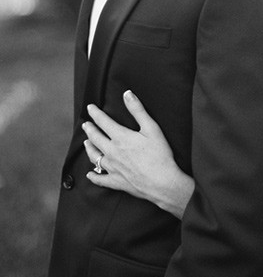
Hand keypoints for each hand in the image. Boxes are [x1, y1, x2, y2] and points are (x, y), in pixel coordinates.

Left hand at [83, 90, 194, 217]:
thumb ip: (138, 110)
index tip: (90, 107)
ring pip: (94, 157)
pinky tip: (89, 174)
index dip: (95, 113)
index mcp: (120, 137)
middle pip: (96, 138)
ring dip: (89, 148)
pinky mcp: (116, 182)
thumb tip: (127, 94)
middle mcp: (112, 152)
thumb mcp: (151, 128)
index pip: (103, 122)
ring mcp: (112, 168)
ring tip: (86, 143)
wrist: (162, 182)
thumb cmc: (159, 154)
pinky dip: (93, 176)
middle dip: (89, 129)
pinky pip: (100, 179)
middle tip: (85, 124)